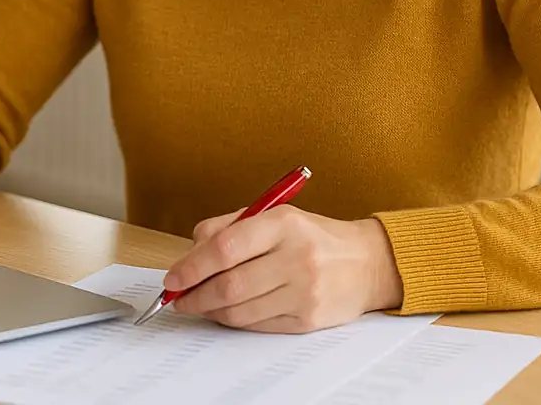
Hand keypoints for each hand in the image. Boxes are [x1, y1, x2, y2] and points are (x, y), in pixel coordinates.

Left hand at [164, 205, 403, 332]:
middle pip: (229, 285)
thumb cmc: (313, 237)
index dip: (192, 267)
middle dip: (195, 295)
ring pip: (240, 311)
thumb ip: (230, 227)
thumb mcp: (275, 215)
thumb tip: (190, 253)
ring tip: (200, 304)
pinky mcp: (307, 320)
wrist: (367, 262)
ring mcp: (304, 292)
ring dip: (211, 311)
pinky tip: (227, 312)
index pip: (225, 248)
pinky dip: (235, 321)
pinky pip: (258, 326)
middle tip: (178, 298)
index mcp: (284, 224)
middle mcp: (296, 258)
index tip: (172, 278)